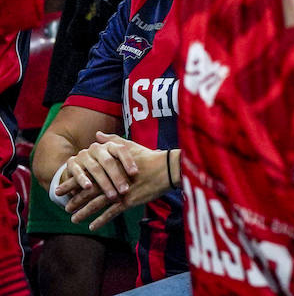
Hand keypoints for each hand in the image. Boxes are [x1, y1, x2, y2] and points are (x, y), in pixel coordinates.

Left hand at [55, 133, 172, 230]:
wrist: (166, 168)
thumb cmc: (149, 156)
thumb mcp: (130, 146)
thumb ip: (112, 141)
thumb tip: (97, 135)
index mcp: (109, 168)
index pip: (86, 176)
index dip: (72, 183)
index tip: (59, 189)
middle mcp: (111, 180)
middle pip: (88, 192)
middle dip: (74, 200)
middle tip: (63, 207)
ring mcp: (119, 192)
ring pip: (96, 204)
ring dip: (84, 212)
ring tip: (73, 219)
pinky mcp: (128, 201)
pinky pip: (111, 213)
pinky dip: (101, 220)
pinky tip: (92, 226)